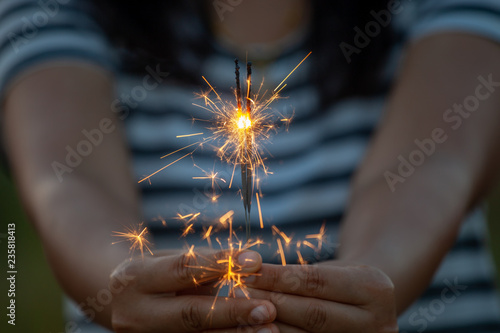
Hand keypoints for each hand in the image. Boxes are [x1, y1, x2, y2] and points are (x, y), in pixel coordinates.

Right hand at [109, 249, 278, 331]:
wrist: (117, 301)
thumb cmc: (156, 274)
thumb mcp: (170, 261)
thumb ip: (204, 266)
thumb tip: (252, 265)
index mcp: (136, 278)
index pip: (183, 269)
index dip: (220, 264)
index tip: (256, 260)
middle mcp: (136, 314)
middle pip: (190, 314)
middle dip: (232, 313)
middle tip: (267, 310)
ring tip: (268, 331)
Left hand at [239, 261, 397, 331]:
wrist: (368, 305)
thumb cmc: (340, 281)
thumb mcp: (331, 270)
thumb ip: (300, 276)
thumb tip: (251, 278)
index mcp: (375, 289)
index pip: (317, 282)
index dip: (279, 277)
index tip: (248, 273)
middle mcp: (378, 323)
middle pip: (313, 314)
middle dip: (271, 303)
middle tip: (239, 295)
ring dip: (268, 326)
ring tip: (241, 315)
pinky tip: (257, 329)